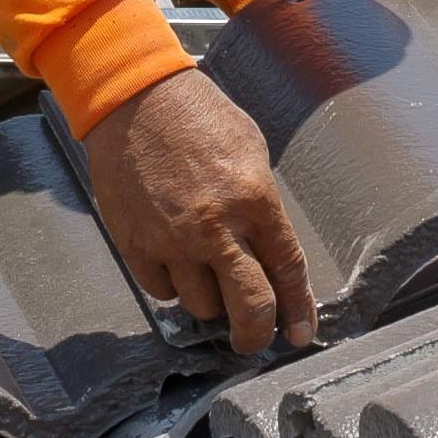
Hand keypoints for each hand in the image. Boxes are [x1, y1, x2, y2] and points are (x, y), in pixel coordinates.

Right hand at [84, 68, 319, 353]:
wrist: (135, 97)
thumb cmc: (198, 117)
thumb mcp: (250, 152)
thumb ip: (261, 208)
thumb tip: (271, 259)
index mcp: (255, 200)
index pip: (287, 271)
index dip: (299, 310)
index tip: (301, 333)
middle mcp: (216, 228)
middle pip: (248, 307)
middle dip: (257, 334)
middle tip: (255, 340)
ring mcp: (172, 240)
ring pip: (202, 306)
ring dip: (211, 300)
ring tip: (208, 275)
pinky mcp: (136, 244)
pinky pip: (162, 291)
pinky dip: (173, 286)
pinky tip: (176, 263)